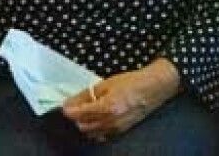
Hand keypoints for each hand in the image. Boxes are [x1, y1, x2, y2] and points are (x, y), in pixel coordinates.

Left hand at [62, 59, 180, 139]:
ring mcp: (116, 129)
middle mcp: (110, 122)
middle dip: (76, 117)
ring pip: (90, 133)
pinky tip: (98, 119)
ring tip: (88, 111)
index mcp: (106, 107)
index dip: (69, 110)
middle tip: (77, 106)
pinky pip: (101, 136)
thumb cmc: (132, 82)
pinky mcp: (120, 132)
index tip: (65, 105)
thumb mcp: (106, 83)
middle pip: (82, 126)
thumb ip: (86, 94)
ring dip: (85, 124)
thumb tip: (70, 102)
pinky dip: (95, 130)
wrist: (153, 88)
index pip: (79, 114)